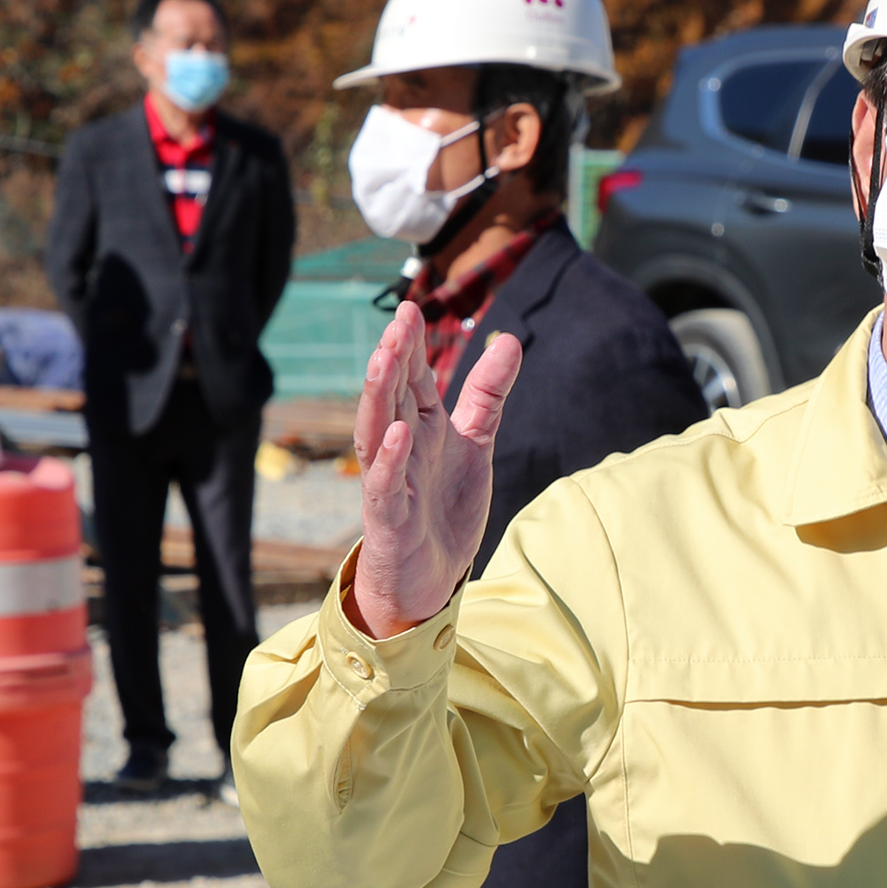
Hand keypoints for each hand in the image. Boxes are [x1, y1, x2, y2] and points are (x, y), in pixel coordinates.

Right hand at [347, 302, 520, 638]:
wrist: (430, 579)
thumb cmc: (443, 508)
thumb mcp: (475, 444)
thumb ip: (487, 395)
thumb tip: (510, 341)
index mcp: (419, 427)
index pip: (413, 379)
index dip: (412, 346)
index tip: (412, 308)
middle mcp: (400, 448)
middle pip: (392, 395)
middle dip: (394, 358)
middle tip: (400, 319)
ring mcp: (390, 481)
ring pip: (376, 431)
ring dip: (378, 396)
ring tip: (384, 359)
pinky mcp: (390, 518)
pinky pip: (384, 485)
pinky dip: (387, 459)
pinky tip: (397, 433)